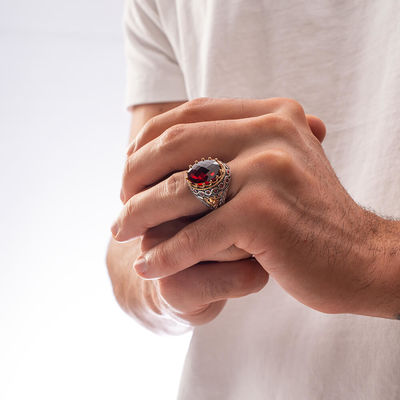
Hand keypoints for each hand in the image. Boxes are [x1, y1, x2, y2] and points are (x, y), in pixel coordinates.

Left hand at [111, 97, 337, 322]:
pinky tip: (148, 267)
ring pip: (179, 189)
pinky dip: (166, 254)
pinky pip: (196, 236)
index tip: (129, 167)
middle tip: (119, 202)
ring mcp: (268, 172)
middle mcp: (271, 132)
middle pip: (176, 144)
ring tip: (120, 231)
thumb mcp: (276, 165)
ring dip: (139, 213)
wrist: (358, 256)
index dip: (148, 139)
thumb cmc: (307, 215)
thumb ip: (235, 145)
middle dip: (135, 175)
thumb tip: (165, 142)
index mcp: (272, 115)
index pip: (190, 113)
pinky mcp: (264, 215)